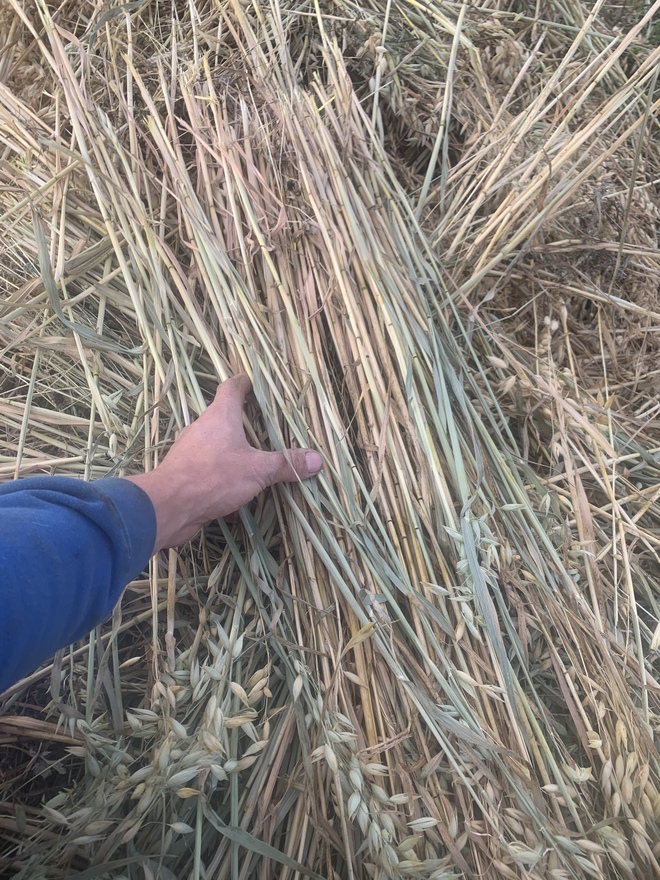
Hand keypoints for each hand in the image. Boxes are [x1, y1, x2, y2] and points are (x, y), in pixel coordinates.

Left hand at [125, 374, 322, 550]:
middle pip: (223, 416)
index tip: (253, 382)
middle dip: (243, 420)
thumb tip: (317, 459)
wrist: (168, 507)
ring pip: (214, 443)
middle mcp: (202, 428)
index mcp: (220, 417)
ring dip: (231, 448)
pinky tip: (235, 490)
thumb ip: (286, 464)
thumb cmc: (213, 476)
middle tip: (265, 427)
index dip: (243, 383)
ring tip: (254, 459)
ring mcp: (189, 450)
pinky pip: (207, 467)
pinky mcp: (183, 472)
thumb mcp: (257, 469)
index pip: (231, 388)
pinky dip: (221, 473)